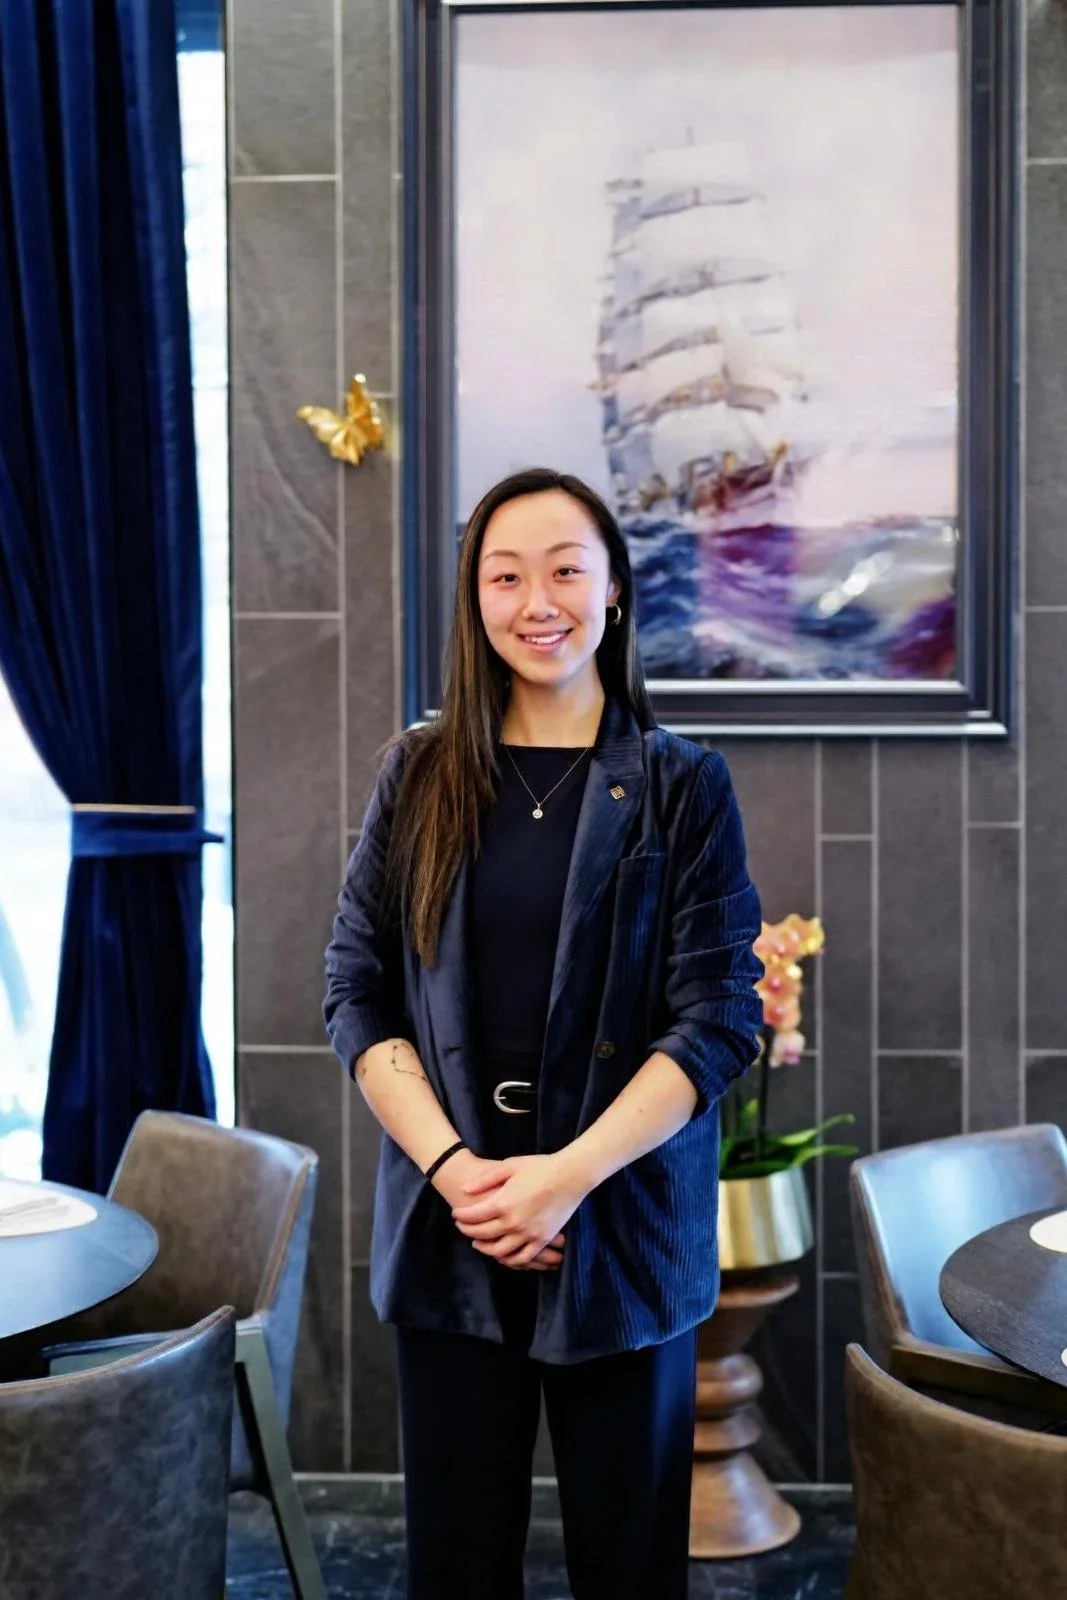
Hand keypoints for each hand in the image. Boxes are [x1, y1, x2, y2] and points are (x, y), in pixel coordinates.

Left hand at [432, 1149, 563, 1271]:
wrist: (571, 1175)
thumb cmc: (540, 1167)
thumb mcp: (510, 1166)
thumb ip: (486, 1179)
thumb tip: (465, 1189)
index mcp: (503, 1203)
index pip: (473, 1216)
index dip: (461, 1216)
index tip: (455, 1214)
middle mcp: (513, 1222)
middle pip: (483, 1234)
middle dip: (468, 1231)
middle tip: (461, 1227)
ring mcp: (528, 1234)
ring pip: (499, 1251)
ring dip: (485, 1248)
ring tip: (477, 1243)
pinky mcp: (542, 1239)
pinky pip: (522, 1257)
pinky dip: (509, 1259)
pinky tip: (502, 1255)